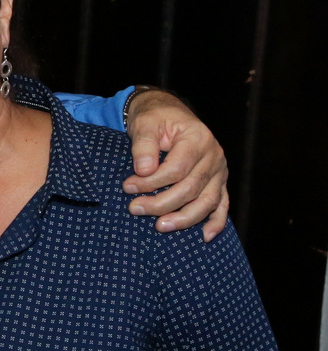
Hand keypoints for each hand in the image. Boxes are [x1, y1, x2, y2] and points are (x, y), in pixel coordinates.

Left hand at [121, 89, 228, 241]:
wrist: (168, 114)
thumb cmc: (156, 119)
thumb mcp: (145, 124)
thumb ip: (144, 146)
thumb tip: (144, 170)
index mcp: (198, 139)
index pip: (176, 169)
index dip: (151, 182)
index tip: (128, 187)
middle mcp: (214, 157)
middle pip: (190, 188)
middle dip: (161, 203)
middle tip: (134, 208)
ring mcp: (219, 171)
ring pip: (207, 202)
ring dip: (184, 218)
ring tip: (160, 227)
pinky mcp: (219, 182)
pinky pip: (222, 205)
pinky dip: (216, 222)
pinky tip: (204, 237)